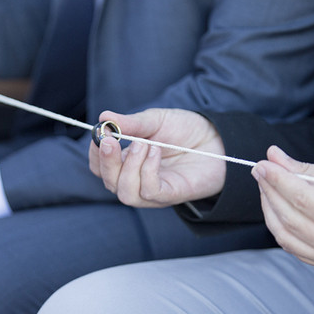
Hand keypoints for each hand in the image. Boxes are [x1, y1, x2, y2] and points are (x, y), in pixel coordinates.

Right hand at [89, 109, 225, 207]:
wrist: (218, 139)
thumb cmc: (186, 131)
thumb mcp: (156, 120)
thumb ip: (131, 123)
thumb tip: (103, 118)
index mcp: (128, 162)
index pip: (99, 167)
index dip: (95, 153)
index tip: (101, 134)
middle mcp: (137, 179)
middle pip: (109, 182)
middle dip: (106, 161)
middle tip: (111, 140)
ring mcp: (153, 190)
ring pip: (125, 192)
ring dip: (129, 166)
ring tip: (144, 144)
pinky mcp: (170, 195)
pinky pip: (149, 192)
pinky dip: (147, 171)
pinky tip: (156, 152)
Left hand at [252, 146, 313, 270]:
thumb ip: (308, 170)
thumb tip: (274, 159)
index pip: (300, 199)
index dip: (276, 180)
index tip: (262, 164)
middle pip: (288, 217)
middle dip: (269, 191)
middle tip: (261, 170)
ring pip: (284, 235)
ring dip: (269, 209)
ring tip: (268, 186)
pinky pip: (292, 246)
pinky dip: (280, 226)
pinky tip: (278, 207)